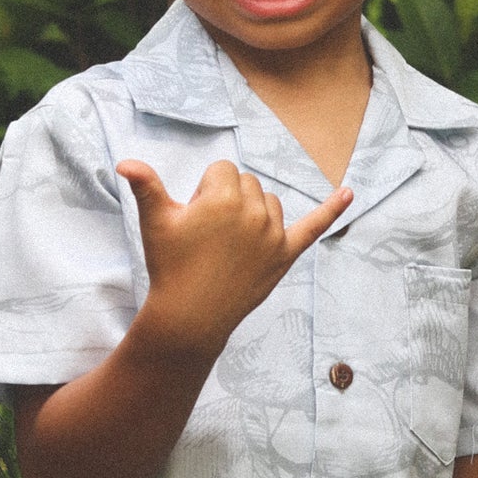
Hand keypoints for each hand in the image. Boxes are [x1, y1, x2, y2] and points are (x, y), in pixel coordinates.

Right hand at [116, 158, 350, 357]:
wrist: (191, 314)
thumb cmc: (170, 265)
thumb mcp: (156, 222)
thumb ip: (146, 186)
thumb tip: (126, 163)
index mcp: (224, 196)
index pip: (222, 170)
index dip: (204, 192)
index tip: (194, 218)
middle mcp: (254, 211)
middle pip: (245, 183)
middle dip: (227, 200)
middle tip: (207, 236)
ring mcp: (274, 234)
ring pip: (268, 201)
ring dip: (253, 211)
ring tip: (229, 242)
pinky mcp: (286, 254)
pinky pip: (315, 226)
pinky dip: (334, 208)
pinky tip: (351, 192)